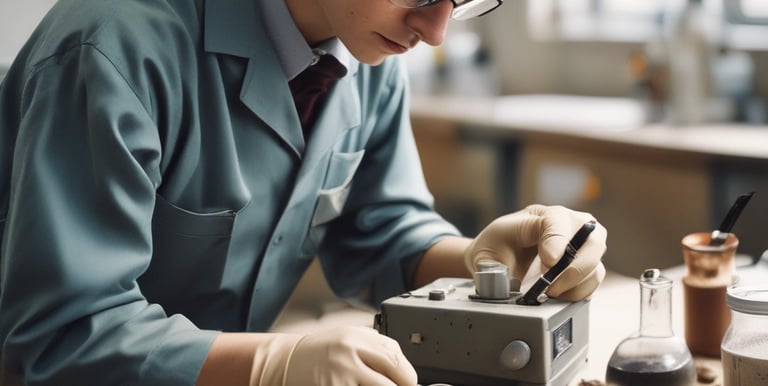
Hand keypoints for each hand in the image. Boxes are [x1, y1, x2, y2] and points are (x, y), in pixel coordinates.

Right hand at [250, 326, 416, 385]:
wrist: (281, 362)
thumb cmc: (317, 353)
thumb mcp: (347, 339)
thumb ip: (375, 349)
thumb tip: (404, 369)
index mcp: (357, 338)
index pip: (397, 360)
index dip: (408, 378)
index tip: (408, 384)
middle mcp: (350, 354)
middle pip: (395, 379)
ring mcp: (341, 376)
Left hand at [464, 204, 606, 300]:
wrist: (499, 259)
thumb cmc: (495, 250)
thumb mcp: (486, 255)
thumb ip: (494, 269)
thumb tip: (508, 284)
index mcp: (539, 215)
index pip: (557, 220)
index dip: (557, 240)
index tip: (549, 261)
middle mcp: (567, 224)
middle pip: (592, 237)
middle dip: (575, 267)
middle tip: (551, 287)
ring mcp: (580, 244)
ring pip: (596, 261)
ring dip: (577, 283)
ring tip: (550, 293)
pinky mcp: (585, 264)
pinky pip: (594, 279)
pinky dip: (579, 291)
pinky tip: (559, 296)